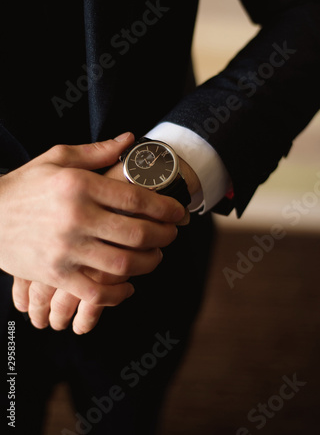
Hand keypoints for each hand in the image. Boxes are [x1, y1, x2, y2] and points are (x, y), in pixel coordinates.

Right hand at [4, 133, 184, 331]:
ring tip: (155, 257)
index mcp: (79, 186)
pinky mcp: (55, 274)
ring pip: (122, 264)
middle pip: (137, 234)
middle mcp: (76, 218)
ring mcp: (65, 250)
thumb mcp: (57, 158)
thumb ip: (97, 151)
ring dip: (149, 263)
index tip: (179, 212)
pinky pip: (94, 292)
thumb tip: (130, 140)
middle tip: (171, 235)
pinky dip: (117, 294)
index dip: (165, 208)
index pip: (136, 199)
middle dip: (164, 236)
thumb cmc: (25, 185)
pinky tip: (128, 287)